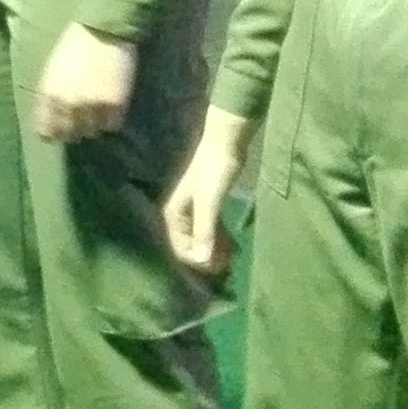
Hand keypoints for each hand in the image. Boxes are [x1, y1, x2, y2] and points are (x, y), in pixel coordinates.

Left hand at [29, 23, 136, 142]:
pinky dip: (111, 120)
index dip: (52, 135)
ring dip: (93, 126)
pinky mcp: (114, 105)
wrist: (102, 31)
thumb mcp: (51, 71)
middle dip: (73, 131)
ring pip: (91, 132)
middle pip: (70, 135)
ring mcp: (92, 107)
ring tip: (96, 113)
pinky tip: (110, 107)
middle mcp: (68, 105)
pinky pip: (112, 125)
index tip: (56, 135)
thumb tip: (50, 120)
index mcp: (49, 96)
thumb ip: (49, 97)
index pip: (46, 131)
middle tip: (80, 123)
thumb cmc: (73, 46)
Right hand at [162, 110, 250, 277]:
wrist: (226, 142)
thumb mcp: (209, 204)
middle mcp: (180, 215)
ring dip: (214, 250)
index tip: (219, 266)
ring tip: (232, 257)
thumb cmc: (214, 172)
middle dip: (207, 257)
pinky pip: (211, 229)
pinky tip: (232, 246)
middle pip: (191, 245)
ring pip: (202, 238)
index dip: (198, 261)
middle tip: (228, 264)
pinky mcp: (209, 205)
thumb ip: (205, 232)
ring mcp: (195, 210)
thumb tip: (201, 261)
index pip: (180, 249)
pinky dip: (220, 239)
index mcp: (174, 215)